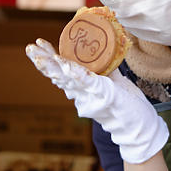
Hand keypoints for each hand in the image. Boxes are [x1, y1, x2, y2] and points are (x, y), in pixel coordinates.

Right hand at [25, 39, 168, 163]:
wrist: (140, 127)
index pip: (61, 71)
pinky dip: (79, 75)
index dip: (48, 58)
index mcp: (83, 89)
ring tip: (41, 57)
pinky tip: (69, 67)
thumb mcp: (114, 82)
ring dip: (54, 67)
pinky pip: (91, 84)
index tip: (36, 44)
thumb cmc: (127, 105)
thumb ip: (105, 68)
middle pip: (59, 77)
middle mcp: (83, 94)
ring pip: (69, 81)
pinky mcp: (106, 96)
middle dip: (43, 62)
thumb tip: (102, 47)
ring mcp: (93, 96)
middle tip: (29, 48)